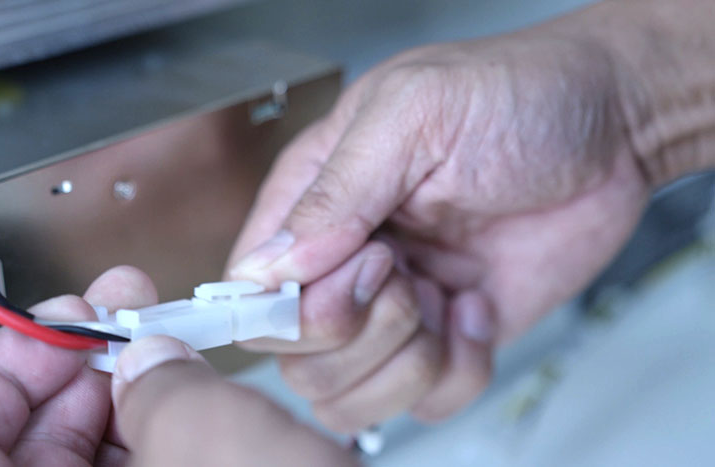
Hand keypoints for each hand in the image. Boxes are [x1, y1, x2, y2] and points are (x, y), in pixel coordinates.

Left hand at [0, 266, 353, 466]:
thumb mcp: (213, 448)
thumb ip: (159, 388)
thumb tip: (147, 359)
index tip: (55, 329)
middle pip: (25, 459)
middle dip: (75, 377)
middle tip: (119, 321)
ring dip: (122, 402)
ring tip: (161, 344)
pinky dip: (157, 438)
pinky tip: (187, 393)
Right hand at [226, 23, 649, 430]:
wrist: (614, 127)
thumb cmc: (515, 94)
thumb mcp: (415, 114)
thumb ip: (335, 193)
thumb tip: (269, 270)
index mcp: (314, 199)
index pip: (252, 289)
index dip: (292, 307)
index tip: (358, 270)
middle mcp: (345, 261)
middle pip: (298, 356)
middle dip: (361, 331)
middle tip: (407, 270)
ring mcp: (396, 306)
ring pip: (351, 394)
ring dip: (407, 361)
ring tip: (444, 292)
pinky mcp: (448, 338)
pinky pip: (426, 402)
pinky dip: (458, 372)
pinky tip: (476, 306)